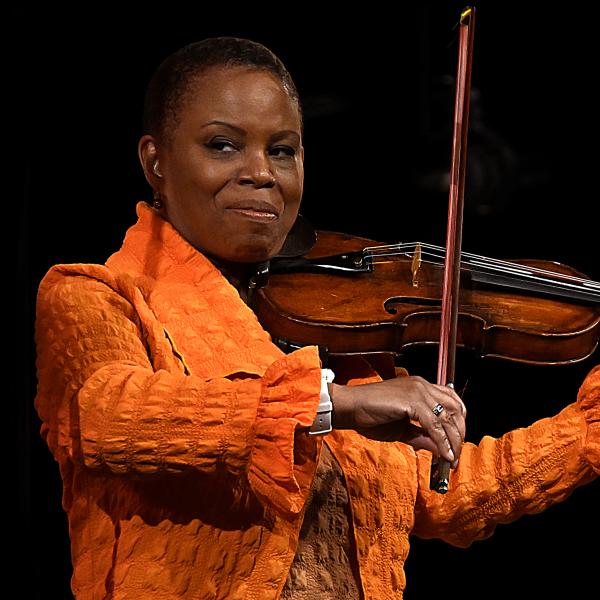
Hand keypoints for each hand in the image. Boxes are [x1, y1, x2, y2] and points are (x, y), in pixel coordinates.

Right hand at [330, 376, 465, 466]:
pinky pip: (435, 425)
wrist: (350, 407)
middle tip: (456, 454)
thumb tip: (442, 450)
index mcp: (419, 387)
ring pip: (447, 417)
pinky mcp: (412, 401)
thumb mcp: (401, 430)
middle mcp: (422, 385)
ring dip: (453, 441)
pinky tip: (444, 455)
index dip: (459, 421)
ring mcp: (418, 391)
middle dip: (459, 434)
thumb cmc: (369, 415)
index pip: (451, 400)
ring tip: (452, 458)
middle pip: (455, 409)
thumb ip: (422, 437)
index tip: (457, 441)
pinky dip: (442, 442)